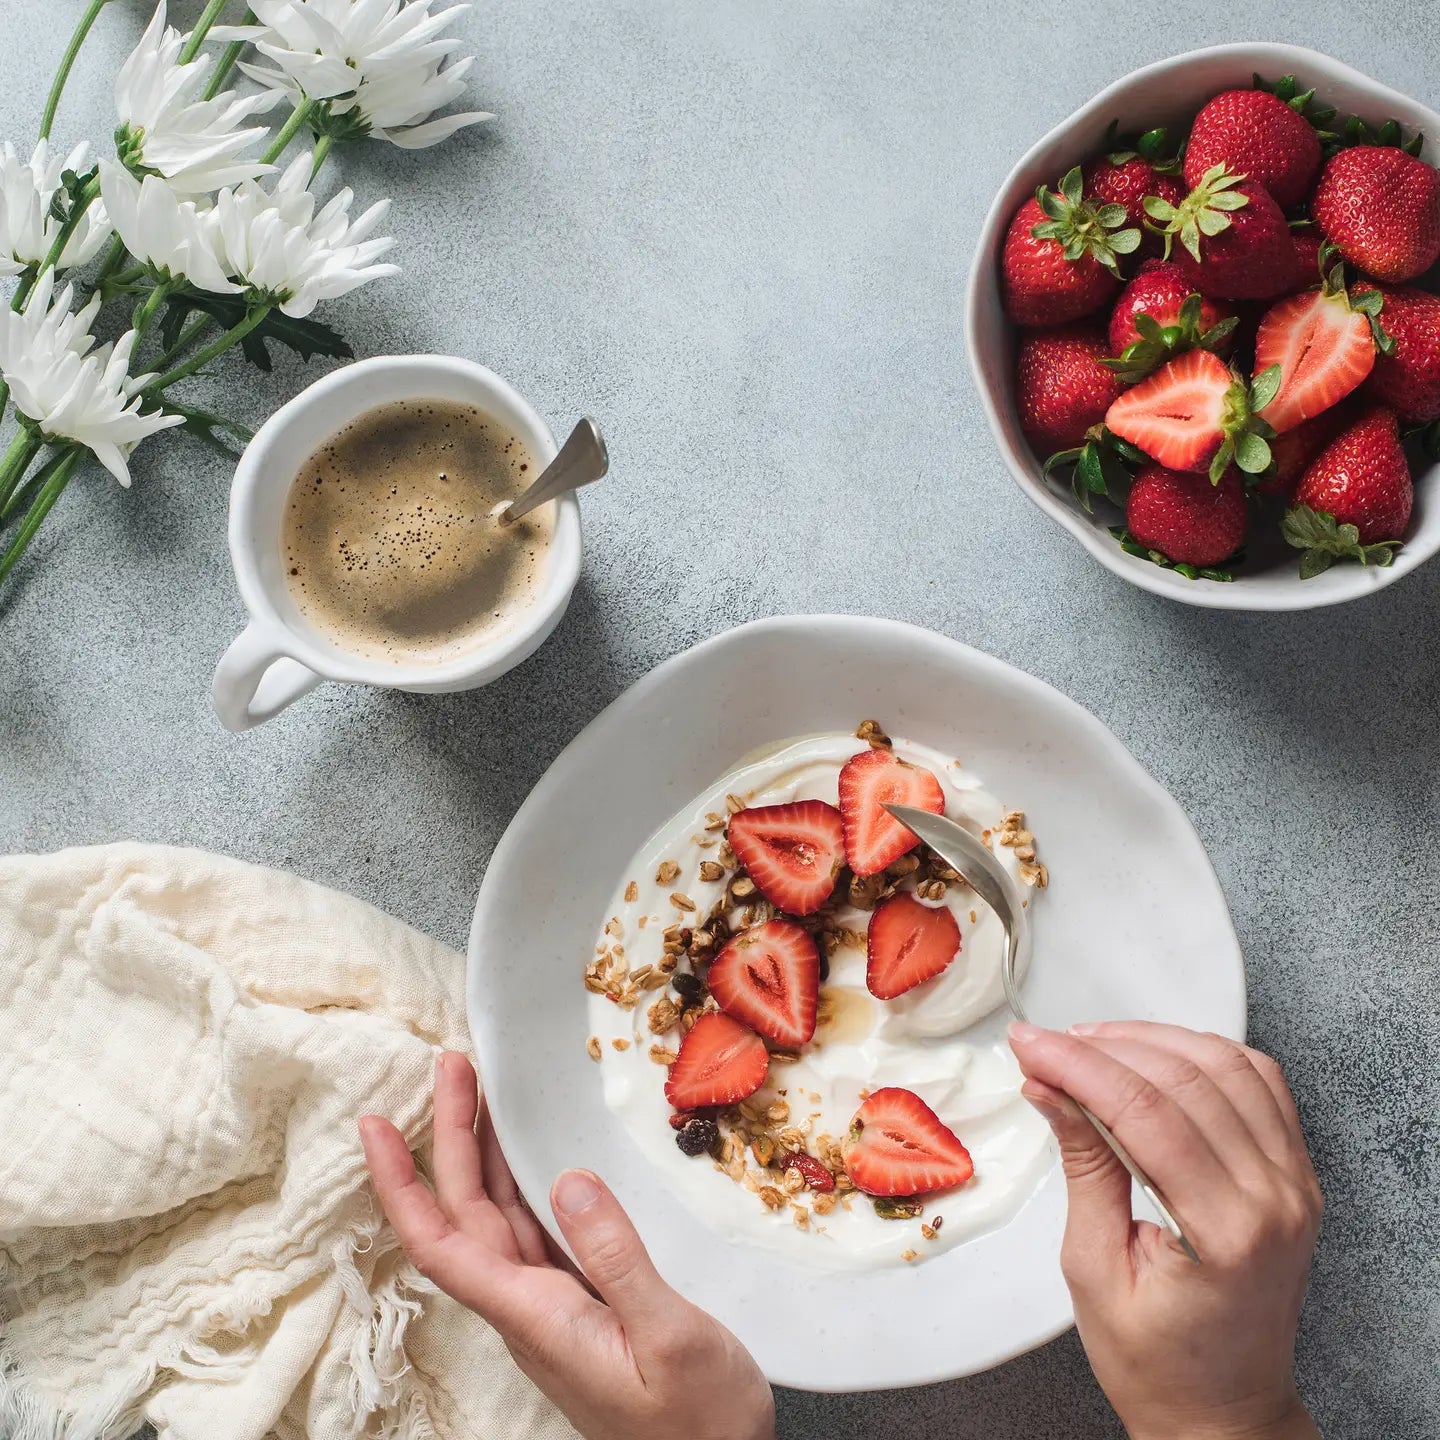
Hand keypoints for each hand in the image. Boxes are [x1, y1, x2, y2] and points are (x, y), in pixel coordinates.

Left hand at [359, 1052, 774, 1439]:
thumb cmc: (698, 1422)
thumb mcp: (670, 1338)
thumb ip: (617, 1260)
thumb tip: (569, 1179)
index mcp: (536, 1316)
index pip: (441, 1243)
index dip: (400, 1183)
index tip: (374, 1125)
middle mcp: (530, 1309)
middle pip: (465, 1216)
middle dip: (446, 1137)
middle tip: (451, 1065)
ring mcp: (553, 1308)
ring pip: (496, 1220)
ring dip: (480, 1155)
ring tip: (479, 1092)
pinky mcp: (581, 1306)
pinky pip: (532, 1233)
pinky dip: (521, 1181)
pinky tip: (530, 1154)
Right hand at [1009, 1021, 1321, 1439]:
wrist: (1224, 1412)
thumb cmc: (1160, 1365)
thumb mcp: (1095, 1270)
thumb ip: (1084, 1167)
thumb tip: (1052, 1087)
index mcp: (1225, 1233)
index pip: (1146, 1112)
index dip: (1078, 1066)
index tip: (1030, 1045)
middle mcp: (1275, 1200)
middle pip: (1186, 1079)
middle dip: (1103, 1047)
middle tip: (1045, 1045)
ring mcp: (1295, 1184)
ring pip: (1228, 1065)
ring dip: (1153, 1040)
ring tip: (1092, 1043)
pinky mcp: (1296, 1175)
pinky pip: (1260, 1084)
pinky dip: (1205, 1053)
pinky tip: (1157, 1054)